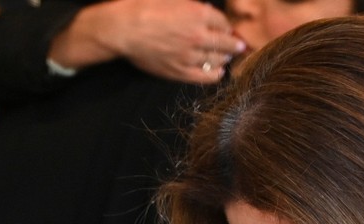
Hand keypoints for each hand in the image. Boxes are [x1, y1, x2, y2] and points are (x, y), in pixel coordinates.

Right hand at [50, 0, 246, 84]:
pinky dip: (215, 74)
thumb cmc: (143, 7)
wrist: (124, 29)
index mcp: (198, 13)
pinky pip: (205, 77)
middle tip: (238, 45)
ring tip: (226, 57)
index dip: (226, 25)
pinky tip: (219, 72)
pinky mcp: (180, 71)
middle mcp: (199, 35)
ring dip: (225, 58)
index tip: (227, 29)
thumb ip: (191, 4)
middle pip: (226, 43)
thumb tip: (204, 8)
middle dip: (234, 44)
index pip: (223, 21)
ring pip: (218, 60)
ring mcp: (190, 56)